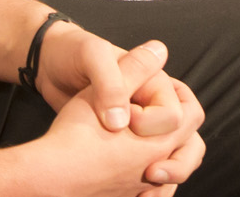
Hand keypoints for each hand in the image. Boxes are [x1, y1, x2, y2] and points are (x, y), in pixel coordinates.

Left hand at [34, 26, 207, 180]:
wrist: (52, 66)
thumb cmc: (73, 57)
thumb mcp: (92, 58)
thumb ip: (112, 83)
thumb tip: (120, 121)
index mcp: (155, 85)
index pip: (176, 114)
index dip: (151, 124)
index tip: (120, 123)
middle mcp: (154, 107)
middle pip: (188, 138)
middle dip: (177, 163)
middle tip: (150, 172)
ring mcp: (143, 129)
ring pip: (176, 159)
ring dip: (169, 177)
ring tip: (146, 189)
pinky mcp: (129, 145)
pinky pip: (155, 171)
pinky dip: (152, 187)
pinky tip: (137, 195)